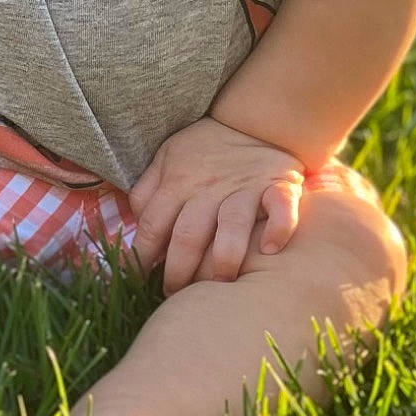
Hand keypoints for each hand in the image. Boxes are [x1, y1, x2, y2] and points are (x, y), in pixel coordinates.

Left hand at [128, 115, 303, 295]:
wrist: (256, 120)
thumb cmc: (206, 144)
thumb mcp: (166, 156)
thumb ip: (148, 188)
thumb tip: (134, 220)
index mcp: (178, 183)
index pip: (152, 226)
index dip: (141, 257)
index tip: (138, 280)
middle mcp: (209, 190)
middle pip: (188, 234)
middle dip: (178, 271)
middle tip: (175, 296)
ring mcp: (245, 189)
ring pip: (232, 225)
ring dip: (225, 257)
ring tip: (222, 282)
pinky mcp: (278, 187)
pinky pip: (281, 209)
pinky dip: (279, 228)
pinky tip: (271, 249)